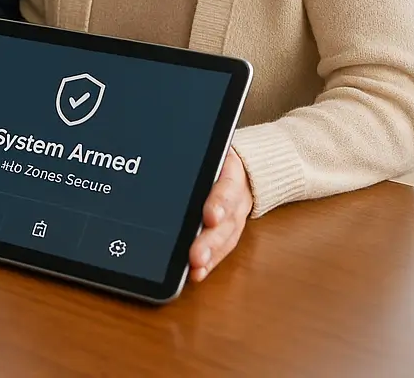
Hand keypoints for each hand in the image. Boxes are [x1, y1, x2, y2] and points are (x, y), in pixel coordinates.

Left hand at [189, 149, 252, 281]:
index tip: (210, 216)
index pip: (226, 187)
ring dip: (211, 255)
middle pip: (226, 220)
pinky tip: (198, 273)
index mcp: (229, 171)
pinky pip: (223, 249)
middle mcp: (234, 198)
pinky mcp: (230, 231)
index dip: (219, 203)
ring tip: (196, 267)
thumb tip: (164, 139)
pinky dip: (211, 262)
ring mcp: (234, 217)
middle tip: (196, 255)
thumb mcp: (209, 146)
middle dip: (210, 239)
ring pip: (226, 238)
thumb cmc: (218, 159)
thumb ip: (194, 150)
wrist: (248, 167)